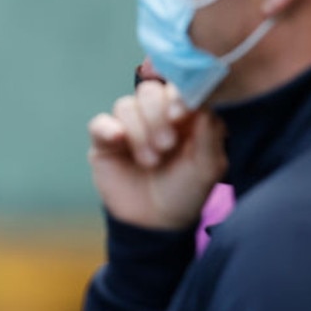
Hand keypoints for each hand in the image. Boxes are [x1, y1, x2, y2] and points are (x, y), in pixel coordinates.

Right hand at [87, 81, 226, 229]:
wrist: (156, 223)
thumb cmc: (186, 192)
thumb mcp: (207, 166)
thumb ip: (210, 133)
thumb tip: (203, 104)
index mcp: (183, 115)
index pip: (177, 87)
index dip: (177, 94)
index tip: (180, 114)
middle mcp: (155, 115)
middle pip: (149, 91)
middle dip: (157, 115)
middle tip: (167, 145)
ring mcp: (129, 127)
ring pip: (125, 105)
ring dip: (139, 132)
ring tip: (151, 161)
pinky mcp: (105, 141)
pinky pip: (100, 123)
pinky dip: (108, 128)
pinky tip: (118, 141)